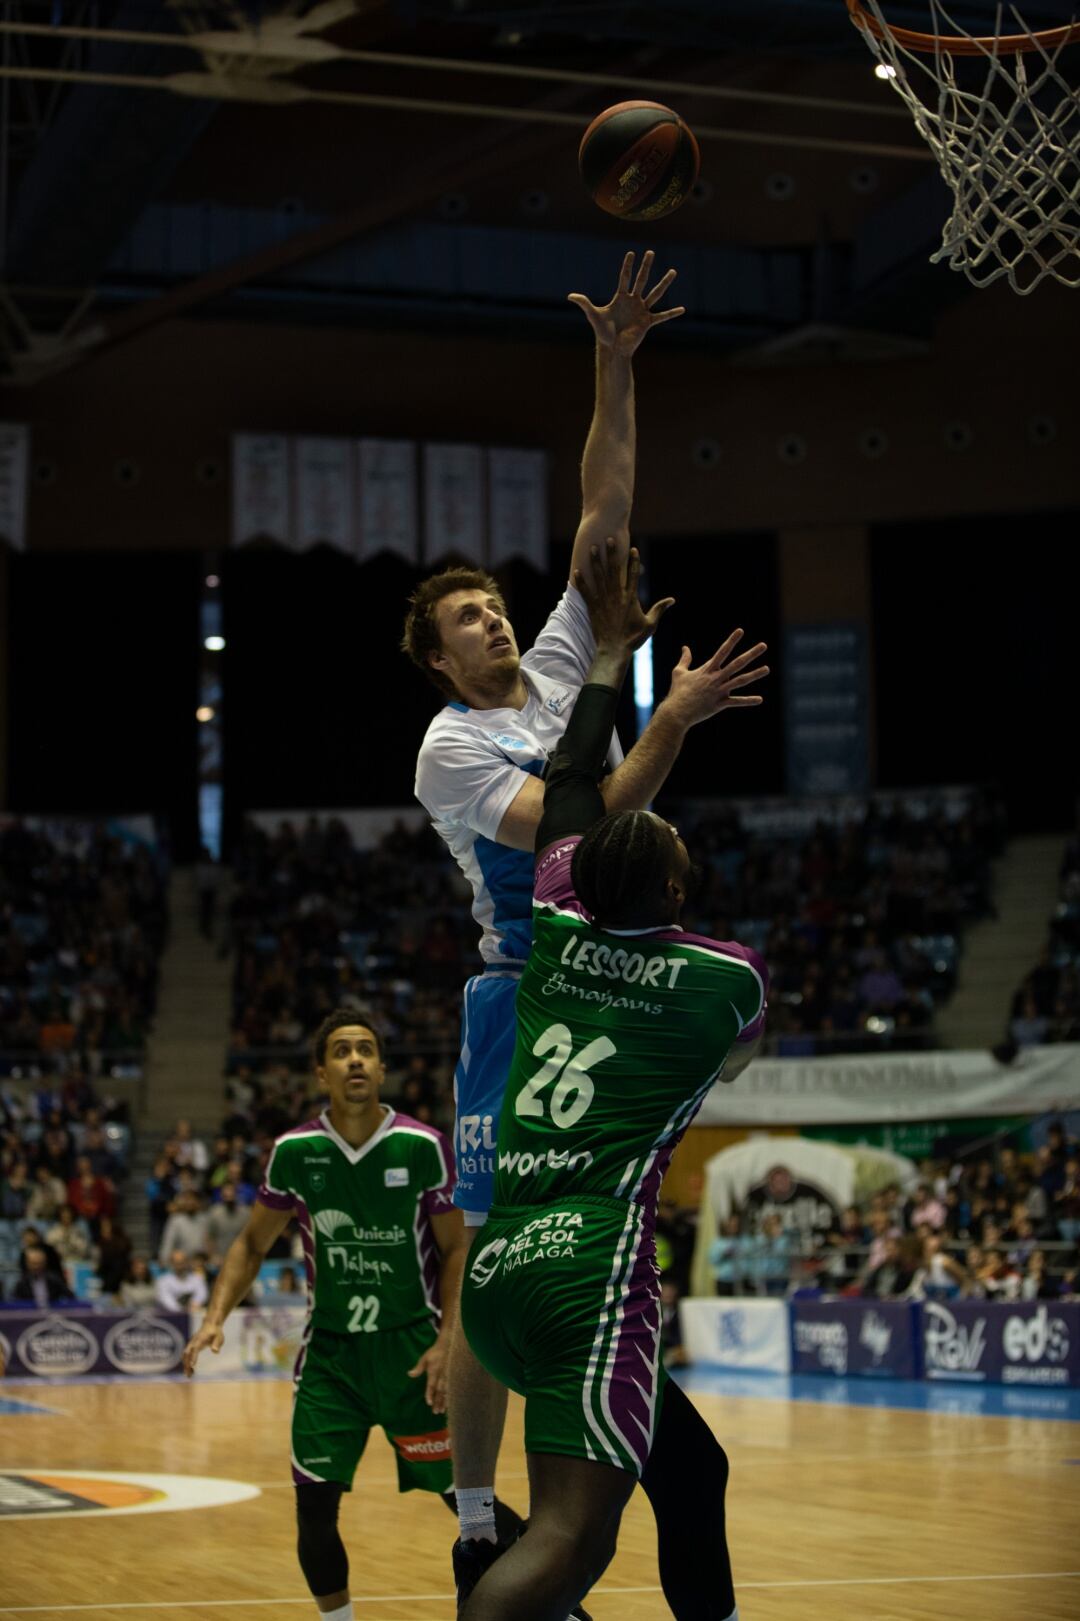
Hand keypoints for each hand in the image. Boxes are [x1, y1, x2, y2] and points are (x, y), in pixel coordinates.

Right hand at [183, 1320, 223, 1376]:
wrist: (210, 1324)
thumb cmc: (215, 1332)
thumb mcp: (219, 1336)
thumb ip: (217, 1343)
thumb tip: (215, 1351)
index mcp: (200, 1339)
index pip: (195, 1348)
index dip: (193, 1356)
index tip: (192, 1365)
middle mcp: (193, 1342)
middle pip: (187, 1353)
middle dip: (186, 1364)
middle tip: (189, 1375)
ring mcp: (190, 1344)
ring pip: (185, 1355)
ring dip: (185, 1365)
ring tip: (190, 1375)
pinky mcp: (190, 1347)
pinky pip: (186, 1356)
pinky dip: (187, 1363)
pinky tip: (192, 1370)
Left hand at [408, 1335, 449, 1413]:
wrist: (450, 1344)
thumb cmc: (435, 1352)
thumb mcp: (425, 1357)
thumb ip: (419, 1367)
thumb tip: (409, 1374)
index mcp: (434, 1371)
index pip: (432, 1384)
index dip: (430, 1393)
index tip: (428, 1402)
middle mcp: (442, 1375)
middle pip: (440, 1390)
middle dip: (438, 1401)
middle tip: (435, 1411)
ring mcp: (449, 1376)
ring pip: (447, 1391)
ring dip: (445, 1401)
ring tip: (441, 1411)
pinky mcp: (454, 1377)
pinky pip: (453, 1388)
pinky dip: (451, 1397)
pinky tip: (450, 1404)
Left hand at [568, 250, 684, 356]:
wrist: (613, 349)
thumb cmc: (603, 333)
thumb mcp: (593, 316)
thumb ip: (584, 303)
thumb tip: (570, 296)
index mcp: (620, 297)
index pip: (624, 278)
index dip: (627, 266)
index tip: (631, 253)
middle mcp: (633, 301)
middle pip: (641, 280)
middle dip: (646, 266)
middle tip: (651, 252)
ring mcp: (641, 310)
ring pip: (655, 293)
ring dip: (664, 283)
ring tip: (673, 271)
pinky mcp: (647, 322)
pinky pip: (662, 317)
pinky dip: (672, 314)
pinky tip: (682, 309)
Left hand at [573, 537, 673, 655]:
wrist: (614, 651)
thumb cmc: (633, 639)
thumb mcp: (650, 624)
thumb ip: (660, 609)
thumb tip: (672, 600)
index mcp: (631, 598)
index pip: (633, 575)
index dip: (633, 561)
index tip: (633, 548)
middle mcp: (617, 596)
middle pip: (614, 570)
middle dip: (612, 554)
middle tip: (609, 539)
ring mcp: (604, 601)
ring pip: (599, 577)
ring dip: (596, 562)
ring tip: (593, 548)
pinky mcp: (593, 608)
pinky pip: (586, 592)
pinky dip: (581, 582)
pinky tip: (577, 571)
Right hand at [663, 630, 768, 728]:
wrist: (677, 711)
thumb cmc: (678, 692)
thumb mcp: (679, 672)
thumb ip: (685, 659)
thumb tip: (685, 647)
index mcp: (707, 669)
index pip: (722, 651)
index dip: (732, 640)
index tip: (741, 631)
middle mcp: (716, 678)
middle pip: (737, 663)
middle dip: (751, 654)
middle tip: (764, 645)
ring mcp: (719, 691)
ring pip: (740, 681)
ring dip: (755, 674)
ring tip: (767, 669)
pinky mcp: (720, 704)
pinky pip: (736, 702)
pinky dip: (748, 701)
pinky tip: (760, 699)